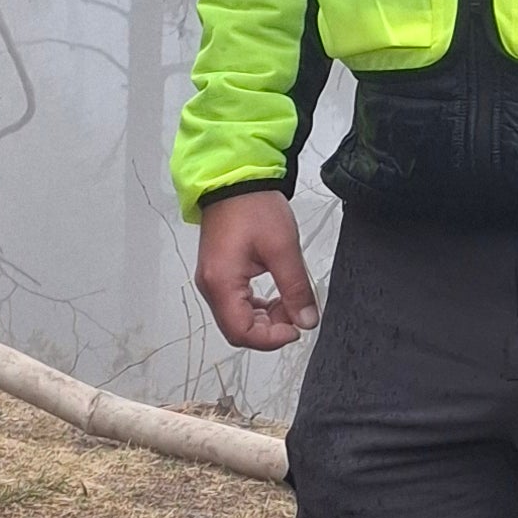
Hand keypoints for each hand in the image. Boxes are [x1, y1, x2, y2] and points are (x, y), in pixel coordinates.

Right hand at [193, 191, 319, 350]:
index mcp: (221, 283)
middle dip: (270, 328)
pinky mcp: (218, 272)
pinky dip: (257, 305)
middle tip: (296, 313)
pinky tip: (276, 294)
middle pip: (237, 329)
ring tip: (290, 301)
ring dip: (265, 318)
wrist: (234, 178)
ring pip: (237, 318)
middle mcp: (210, 286)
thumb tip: (307, 321)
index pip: (242, 332)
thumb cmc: (254, 207)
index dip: (271, 339)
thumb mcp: (283, 248)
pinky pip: (235, 302)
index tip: (296, 329)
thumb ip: (296, 289)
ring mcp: (212, 279)